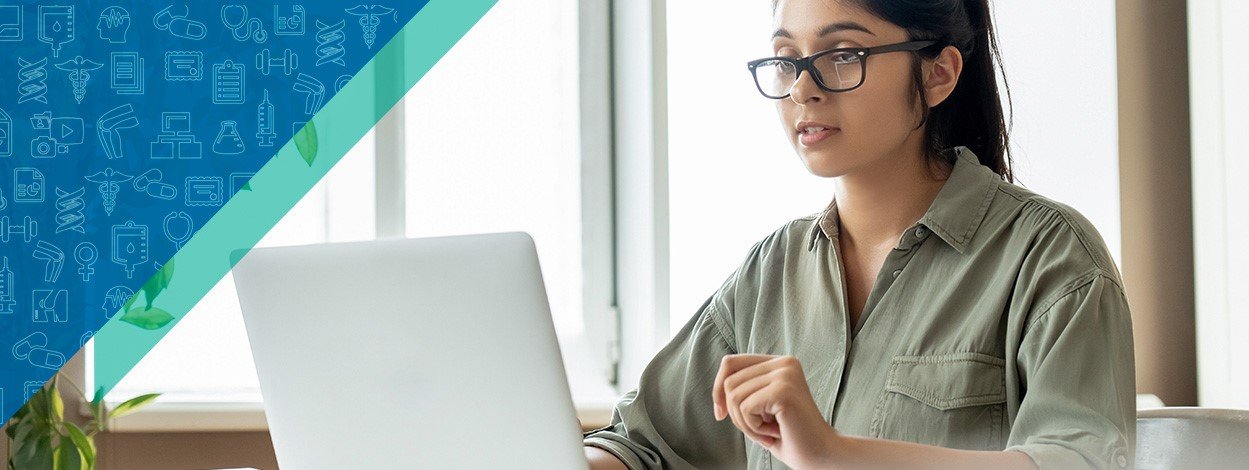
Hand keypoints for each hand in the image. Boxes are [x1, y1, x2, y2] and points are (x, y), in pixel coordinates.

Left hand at [713, 354, 840, 468]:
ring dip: (746, 424)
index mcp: (779, 363)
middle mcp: (784, 363)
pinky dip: (754, 429)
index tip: (721, 414)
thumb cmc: (789, 435)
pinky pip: (745, 409)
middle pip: (729, 382)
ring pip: (734, 397)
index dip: (718, 390)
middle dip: (735, 414)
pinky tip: (775, 433)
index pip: (730, 363)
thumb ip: (744, 389)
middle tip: (760, 430)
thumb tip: (717, 388)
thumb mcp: (761, 406)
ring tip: (768, 432)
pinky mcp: (783, 391)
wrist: (821, 455)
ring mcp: (785, 374)